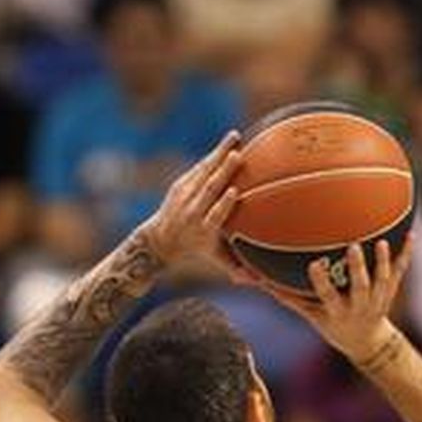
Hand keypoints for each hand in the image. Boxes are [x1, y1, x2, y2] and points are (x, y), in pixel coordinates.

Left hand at [139, 131, 243, 273]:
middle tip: (238, 156)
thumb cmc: (197, 249)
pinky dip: (213, 155)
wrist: (160, 239)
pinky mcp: (181, 185)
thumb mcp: (215, 260)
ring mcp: (184, 196)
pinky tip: (228, 142)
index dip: (223, 204)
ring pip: (203, 173)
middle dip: (222, 172)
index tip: (235, 191)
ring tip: (235, 138)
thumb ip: (236, 269)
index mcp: (204, 230)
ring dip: (219, 155)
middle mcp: (193, 211)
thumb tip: (260, 283)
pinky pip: (199, 168)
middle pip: (208, 189)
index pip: (214, 216)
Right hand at [263, 240, 412, 363]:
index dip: (321, 282)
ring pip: (383, 280)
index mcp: (338, 312)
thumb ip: (285, 296)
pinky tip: (411, 233)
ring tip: (381, 240)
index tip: (313, 265)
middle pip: (361, 288)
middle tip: (353, 246)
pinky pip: (400, 271)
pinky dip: (406, 254)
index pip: (328, 297)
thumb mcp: (308, 314)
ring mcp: (378, 299)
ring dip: (383, 261)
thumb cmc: (331, 323)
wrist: (367, 341)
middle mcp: (360, 306)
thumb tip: (255, 278)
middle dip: (358, 269)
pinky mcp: (391, 292)